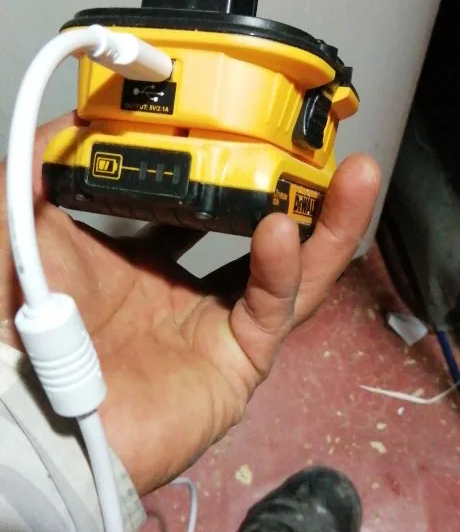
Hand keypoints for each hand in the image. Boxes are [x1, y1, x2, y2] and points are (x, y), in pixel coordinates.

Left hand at [0, 116, 379, 493]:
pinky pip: (270, 312)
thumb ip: (39, 168)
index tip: (240, 124)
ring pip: (288, 273)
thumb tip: (79, 114)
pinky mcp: (235, 367)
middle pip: (255, 236)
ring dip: (326, 226)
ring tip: (356, 176)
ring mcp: (213, 331)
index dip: (223, 169)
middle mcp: (180, 295)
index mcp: (135, 265)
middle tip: (316, 148)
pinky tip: (280, 231)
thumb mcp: (22, 229)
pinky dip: (281, 271)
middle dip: (292, 192)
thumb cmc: (26, 324)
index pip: (195, 210)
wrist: (33, 417)